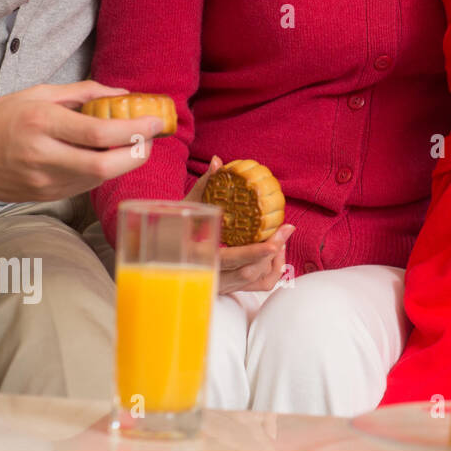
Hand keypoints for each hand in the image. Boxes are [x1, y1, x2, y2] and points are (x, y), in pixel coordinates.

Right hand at [0, 81, 165, 202]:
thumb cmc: (7, 116)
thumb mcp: (42, 93)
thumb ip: (86, 92)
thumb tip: (123, 93)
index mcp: (42, 123)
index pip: (98, 133)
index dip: (135, 130)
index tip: (155, 123)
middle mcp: (43, 155)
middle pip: (104, 166)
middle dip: (137, 154)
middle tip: (149, 140)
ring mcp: (43, 180)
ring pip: (98, 178)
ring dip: (121, 163)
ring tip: (124, 144)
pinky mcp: (44, 196)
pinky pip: (84, 186)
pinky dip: (100, 172)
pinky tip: (99, 157)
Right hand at [185, 156, 296, 293]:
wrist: (164, 256)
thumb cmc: (174, 228)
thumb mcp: (185, 207)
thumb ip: (203, 186)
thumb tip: (218, 162)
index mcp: (196, 258)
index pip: (229, 261)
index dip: (254, 253)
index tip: (274, 241)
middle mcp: (209, 277)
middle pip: (248, 272)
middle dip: (272, 251)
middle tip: (286, 229)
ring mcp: (221, 285)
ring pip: (256, 280)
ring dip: (274, 259)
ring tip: (279, 236)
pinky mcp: (232, 289)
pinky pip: (260, 286)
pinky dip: (274, 269)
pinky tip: (275, 251)